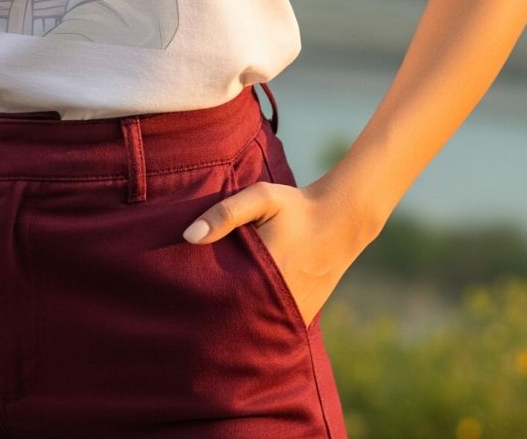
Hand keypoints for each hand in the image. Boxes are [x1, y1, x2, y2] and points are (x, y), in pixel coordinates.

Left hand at [182, 179, 360, 329]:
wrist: (340, 220)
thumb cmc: (295, 207)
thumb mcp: (260, 198)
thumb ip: (225, 214)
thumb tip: (189, 236)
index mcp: (263, 272)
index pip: (220, 298)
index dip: (201, 298)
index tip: (186, 295)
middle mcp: (279, 299)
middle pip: (235, 319)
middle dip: (215, 316)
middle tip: (193, 313)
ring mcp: (293, 312)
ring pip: (255, 328)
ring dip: (237, 324)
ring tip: (214, 320)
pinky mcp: (303, 316)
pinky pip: (273, 328)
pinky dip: (258, 324)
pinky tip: (244, 315)